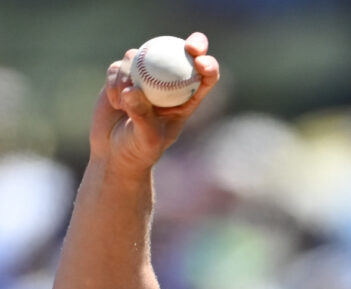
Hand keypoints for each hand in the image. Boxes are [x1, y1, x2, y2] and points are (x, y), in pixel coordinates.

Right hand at [90, 32, 220, 173]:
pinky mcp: (121, 75)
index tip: (201, 62)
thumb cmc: (139, 151)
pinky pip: (118, 67)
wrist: (113, 153)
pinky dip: (114, 82)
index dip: (208, 65)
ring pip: (143, 57)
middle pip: (185, 55)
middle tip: (190, 46)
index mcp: (186, 100)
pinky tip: (114, 103)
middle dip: (195, 44)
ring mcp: (144, 76)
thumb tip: (133, 88)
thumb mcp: (146, 138)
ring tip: (124, 105)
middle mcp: (168, 84)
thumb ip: (142, 114)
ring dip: (131, 76)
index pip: (205, 78)